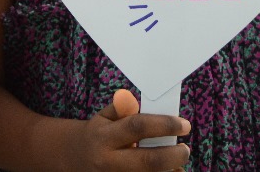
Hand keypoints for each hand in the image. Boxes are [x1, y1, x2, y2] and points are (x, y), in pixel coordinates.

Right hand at [63, 89, 190, 170]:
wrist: (74, 161)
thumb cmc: (97, 136)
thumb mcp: (103, 118)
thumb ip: (120, 109)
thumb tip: (129, 97)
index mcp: (104, 137)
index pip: (138, 127)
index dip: (164, 125)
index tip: (184, 124)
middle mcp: (108, 162)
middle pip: (149, 161)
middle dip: (174, 155)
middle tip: (185, 149)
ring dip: (171, 171)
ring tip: (177, 163)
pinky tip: (167, 171)